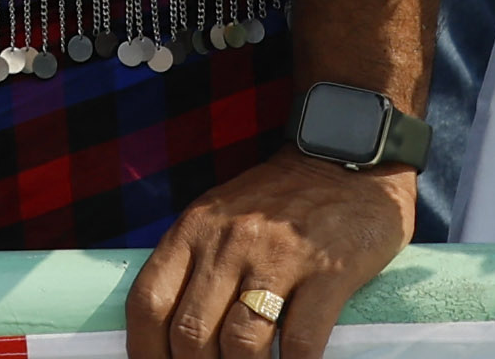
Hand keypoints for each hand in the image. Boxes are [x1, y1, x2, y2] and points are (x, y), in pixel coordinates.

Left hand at [124, 156, 408, 358]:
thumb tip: (172, 335)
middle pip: (191, 333)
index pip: (149, 302)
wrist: (349, 156)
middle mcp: (230, 241)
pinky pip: (300, 342)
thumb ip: (194, 264)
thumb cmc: (280, 200)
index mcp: (195, 228)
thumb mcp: (221, 216)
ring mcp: (279, 256)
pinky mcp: (327, 272)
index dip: (144, 351)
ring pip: (240, 344)